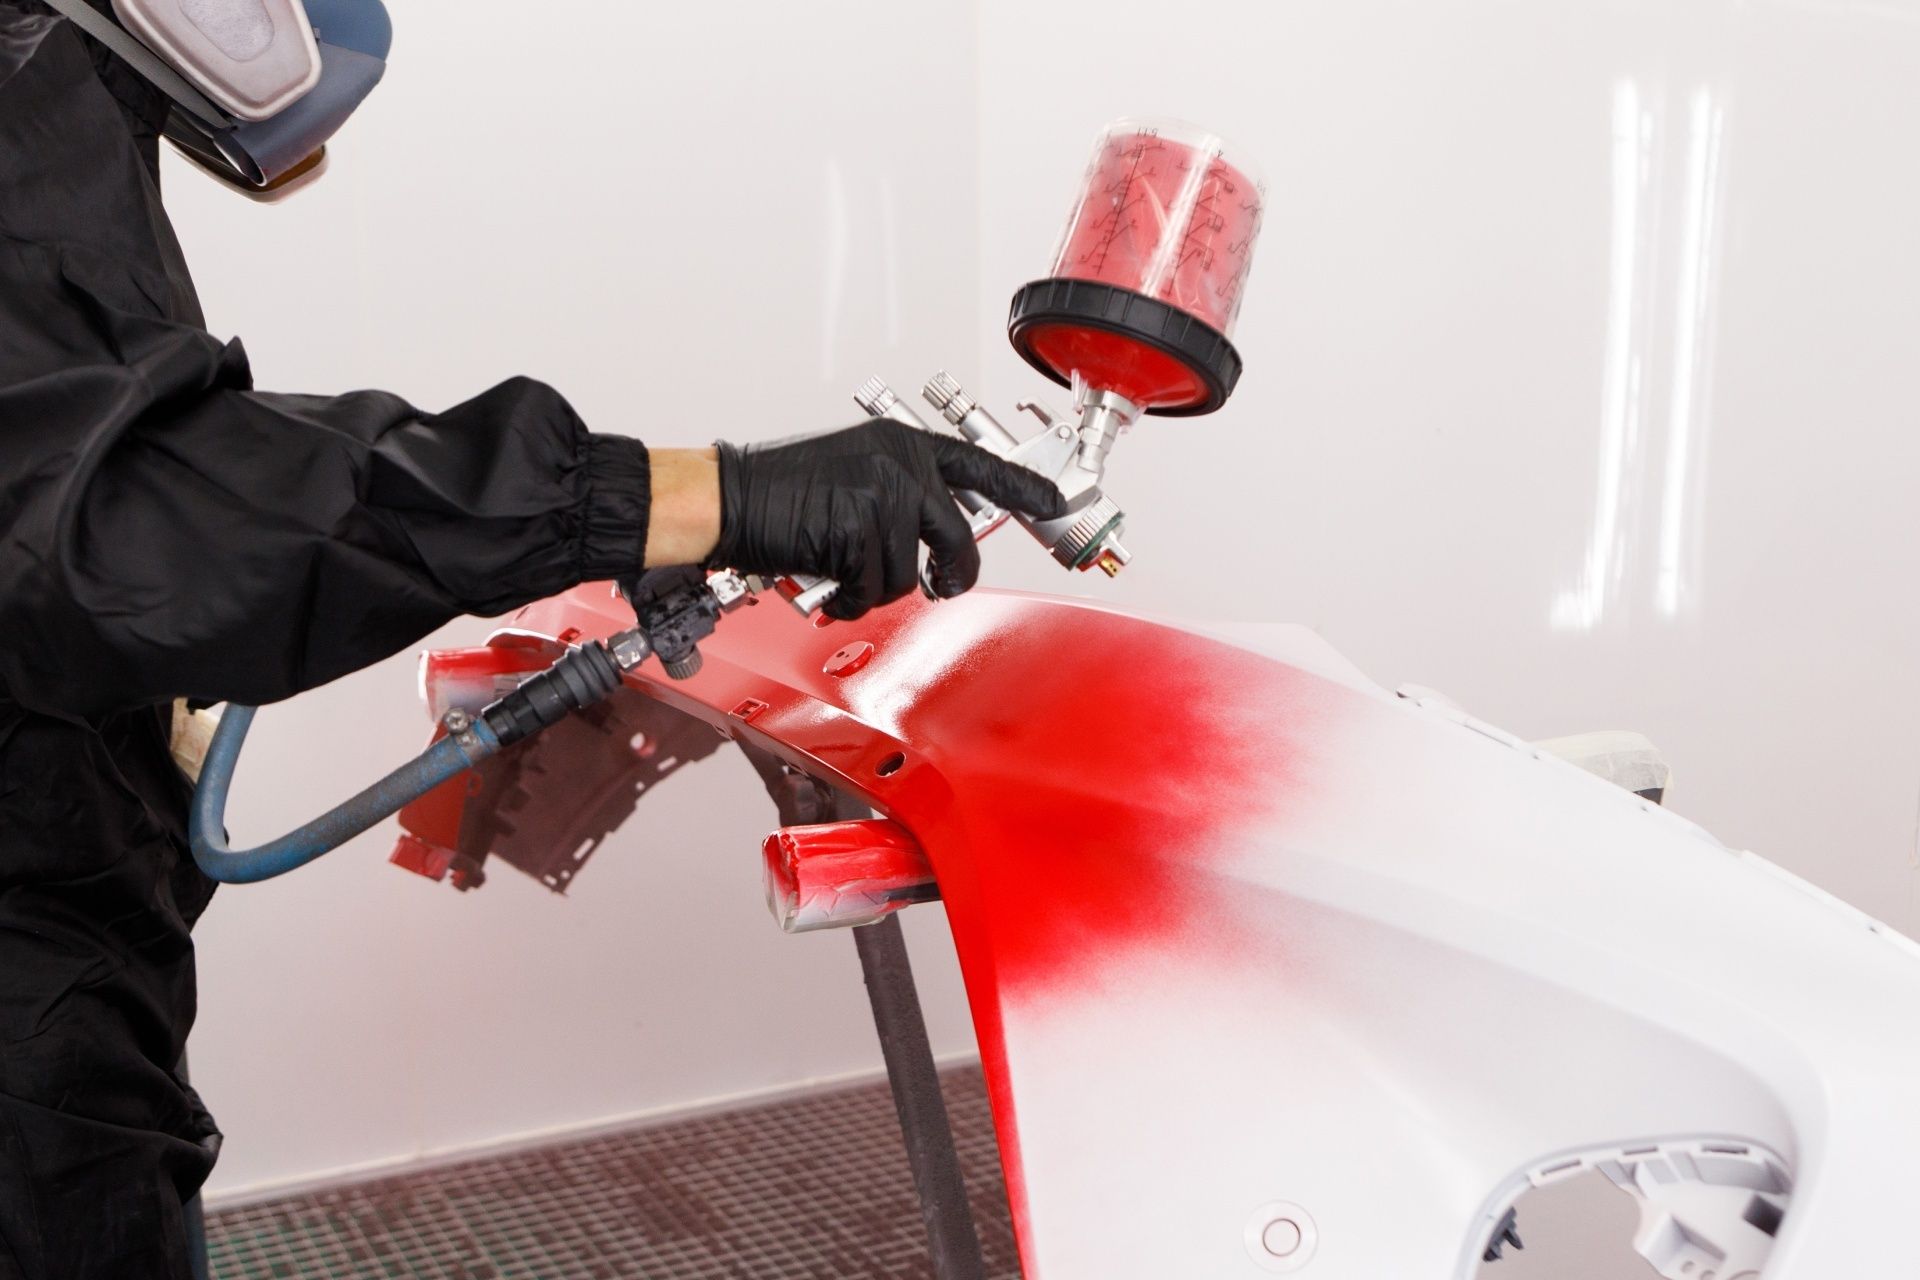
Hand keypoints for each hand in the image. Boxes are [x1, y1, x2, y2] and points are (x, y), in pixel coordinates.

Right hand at [709, 420, 1067, 619]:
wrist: (729, 497)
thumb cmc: (782, 488)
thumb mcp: (854, 467)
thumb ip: (901, 488)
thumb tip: (936, 530)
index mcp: (901, 444)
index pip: (980, 465)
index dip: (1023, 487)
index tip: (1053, 500)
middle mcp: (900, 466)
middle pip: (957, 538)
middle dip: (953, 574)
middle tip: (944, 585)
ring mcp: (883, 499)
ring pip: (910, 575)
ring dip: (876, 587)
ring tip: (843, 571)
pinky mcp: (860, 533)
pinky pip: (876, 589)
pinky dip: (852, 598)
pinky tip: (829, 581)